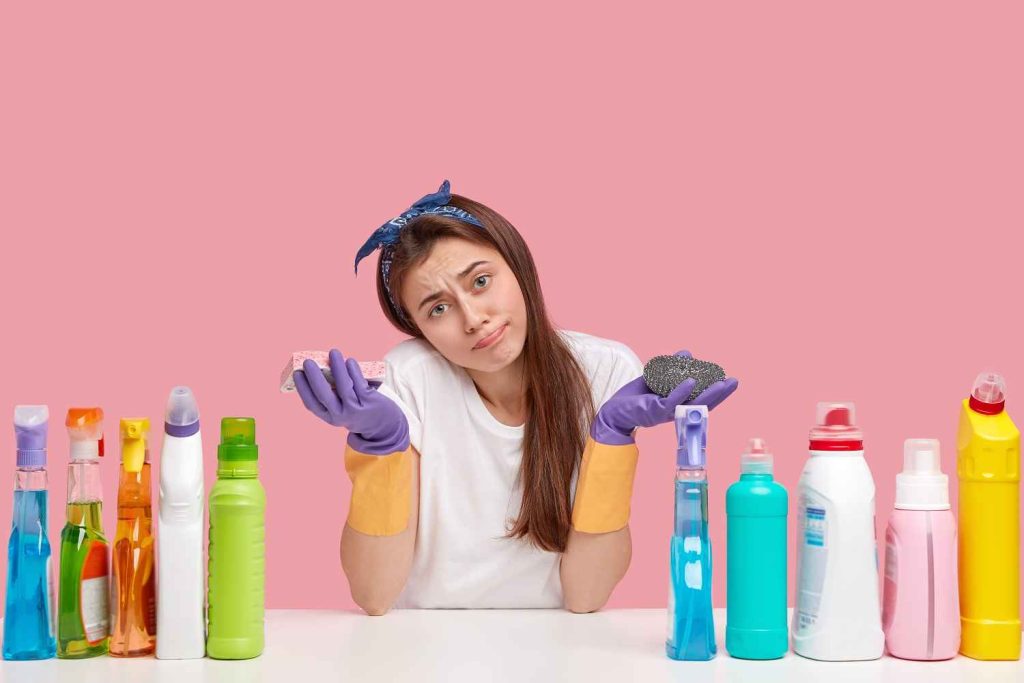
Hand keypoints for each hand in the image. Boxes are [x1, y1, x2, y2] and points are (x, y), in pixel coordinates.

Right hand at [293, 348, 409, 454]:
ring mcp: (355, 408)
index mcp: (329, 416)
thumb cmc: (357, 410)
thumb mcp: (341, 408)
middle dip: (314, 377)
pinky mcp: (369, 401)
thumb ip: (332, 393)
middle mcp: (340, 415)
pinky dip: (353, 371)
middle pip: (324, 395)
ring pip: (343, 386)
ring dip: (337, 367)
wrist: (384, 426)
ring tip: (333, 352)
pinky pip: (359, 383)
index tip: (296, 373)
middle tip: (307, 361)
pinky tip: (349, 361)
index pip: (311, 403)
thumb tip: (322, 367)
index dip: (302, 389)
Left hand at [591, 350, 738, 444]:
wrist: (615, 411)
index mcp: (678, 404)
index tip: (730, 381)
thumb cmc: (636, 397)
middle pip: (702, 404)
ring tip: (721, 383)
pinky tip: (691, 381)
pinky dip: (681, 391)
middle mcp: (676, 410)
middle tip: (734, 382)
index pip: (701, 399)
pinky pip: (670, 401)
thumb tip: (687, 354)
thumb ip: (671, 368)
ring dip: (706, 394)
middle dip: (719, 393)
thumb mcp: (656, 379)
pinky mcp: (654, 411)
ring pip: (690, 404)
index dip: (717, 392)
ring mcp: (666, 412)